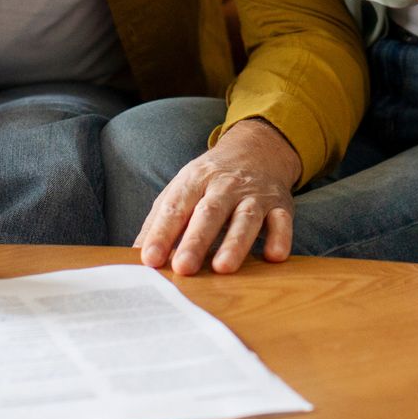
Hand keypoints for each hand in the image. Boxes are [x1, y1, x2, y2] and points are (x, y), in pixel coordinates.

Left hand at [133, 118, 302, 274]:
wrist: (257, 150)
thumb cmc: (210, 181)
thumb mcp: (180, 191)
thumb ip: (159, 222)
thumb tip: (135, 256)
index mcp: (194, 181)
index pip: (175, 208)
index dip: (161, 234)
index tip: (150, 260)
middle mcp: (224, 186)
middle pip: (209, 213)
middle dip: (196, 241)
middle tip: (183, 268)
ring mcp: (254, 195)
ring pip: (246, 218)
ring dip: (235, 242)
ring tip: (223, 267)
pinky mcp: (280, 205)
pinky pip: (282, 221)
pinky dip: (281, 237)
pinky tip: (274, 257)